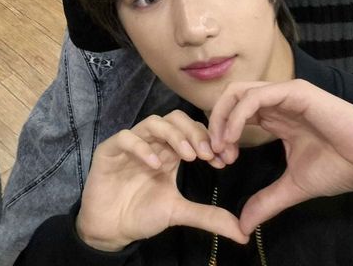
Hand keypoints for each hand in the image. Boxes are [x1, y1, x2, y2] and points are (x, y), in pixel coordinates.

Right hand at [75, 111, 246, 251]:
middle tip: (207, 154)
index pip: (191, 131)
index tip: (225, 159)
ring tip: (189, 156)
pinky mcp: (110, 150)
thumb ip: (208, 216)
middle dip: (194, 132)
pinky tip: (156, 165)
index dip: (209, 140)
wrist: (111, 228)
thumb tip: (243, 233)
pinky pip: (126, 137)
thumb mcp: (179, 213)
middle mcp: (151, 143)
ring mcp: (130, 144)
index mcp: (168, 152)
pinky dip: (142, 147)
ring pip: (153, 123)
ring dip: (174, 136)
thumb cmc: (142, 214)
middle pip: (174, 119)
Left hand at [208, 79, 352, 234]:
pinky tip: (233, 138)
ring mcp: (284, 93)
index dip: (222, 133)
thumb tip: (244, 224)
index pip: (235, 113)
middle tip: (214, 151)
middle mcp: (276, 100)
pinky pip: (254, 97)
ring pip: (238, 93)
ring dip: (222, 118)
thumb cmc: (341, 167)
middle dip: (215, 122)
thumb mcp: (295, 185)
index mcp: (275, 115)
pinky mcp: (294, 91)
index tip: (222, 160)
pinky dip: (237, 116)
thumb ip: (268, 200)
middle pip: (230, 98)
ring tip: (222, 145)